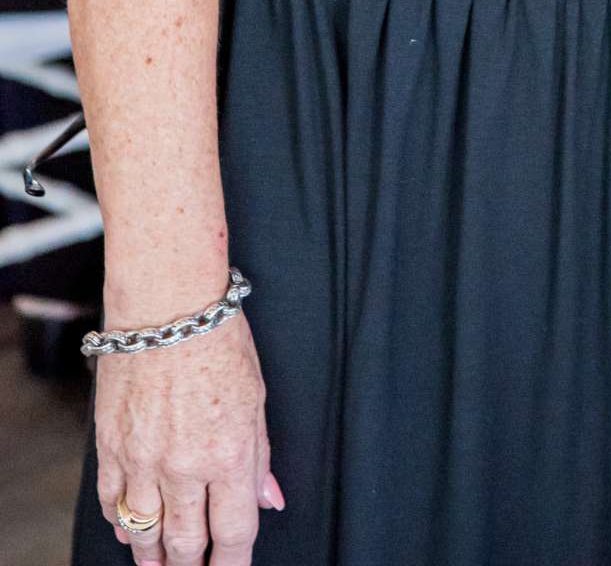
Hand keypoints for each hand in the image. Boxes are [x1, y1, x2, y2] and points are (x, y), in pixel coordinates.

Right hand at [95, 311, 282, 564]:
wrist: (166, 303)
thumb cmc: (218, 339)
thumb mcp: (256, 397)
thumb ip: (259, 457)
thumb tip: (267, 500)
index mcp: (228, 454)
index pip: (233, 534)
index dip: (233, 564)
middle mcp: (183, 465)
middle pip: (185, 543)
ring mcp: (142, 459)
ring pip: (145, 533)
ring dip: (153, 557)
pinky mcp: (110, 446)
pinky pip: (112, 503)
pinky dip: (122, 523)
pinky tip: (131, 531)